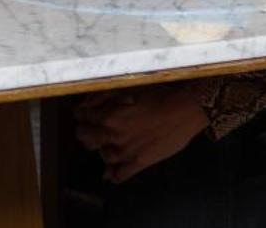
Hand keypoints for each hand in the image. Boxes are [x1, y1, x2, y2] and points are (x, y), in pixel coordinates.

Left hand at [73, 83, 209, 182]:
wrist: (185, 110)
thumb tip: (85, 108)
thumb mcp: (128, 90)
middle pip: (86, 138)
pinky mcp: (140, 162)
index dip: (81, 115)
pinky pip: (120, 175)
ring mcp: (127, 151)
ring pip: (103, 157)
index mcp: (109, 115)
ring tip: (106, 146)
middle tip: (88, 130)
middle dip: (84, 132)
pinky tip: (113, 172)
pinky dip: (114, 175)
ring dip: (102, 151)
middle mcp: (114, 135)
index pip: (82, 117)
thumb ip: (104, 99)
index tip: (83, 115)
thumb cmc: (159, 96)